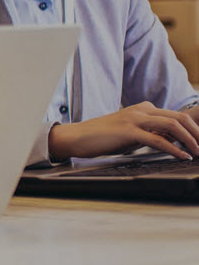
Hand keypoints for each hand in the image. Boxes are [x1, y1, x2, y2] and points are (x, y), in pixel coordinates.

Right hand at [48, 101, 198, 160]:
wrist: (78, 137)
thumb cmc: (103, 137)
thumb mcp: (131, 133)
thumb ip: (151, 134)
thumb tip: (173, 142)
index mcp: (143, 108)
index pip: (176, 115)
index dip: (193, 129)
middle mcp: (141, 110)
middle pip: (179, 118)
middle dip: (197, 133)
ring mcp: (134, 119)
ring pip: (172, 125)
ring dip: (190, 140)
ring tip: (198, 152)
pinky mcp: (128, 131)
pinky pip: (158, 139)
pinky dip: (174, 149)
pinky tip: (182, 156)